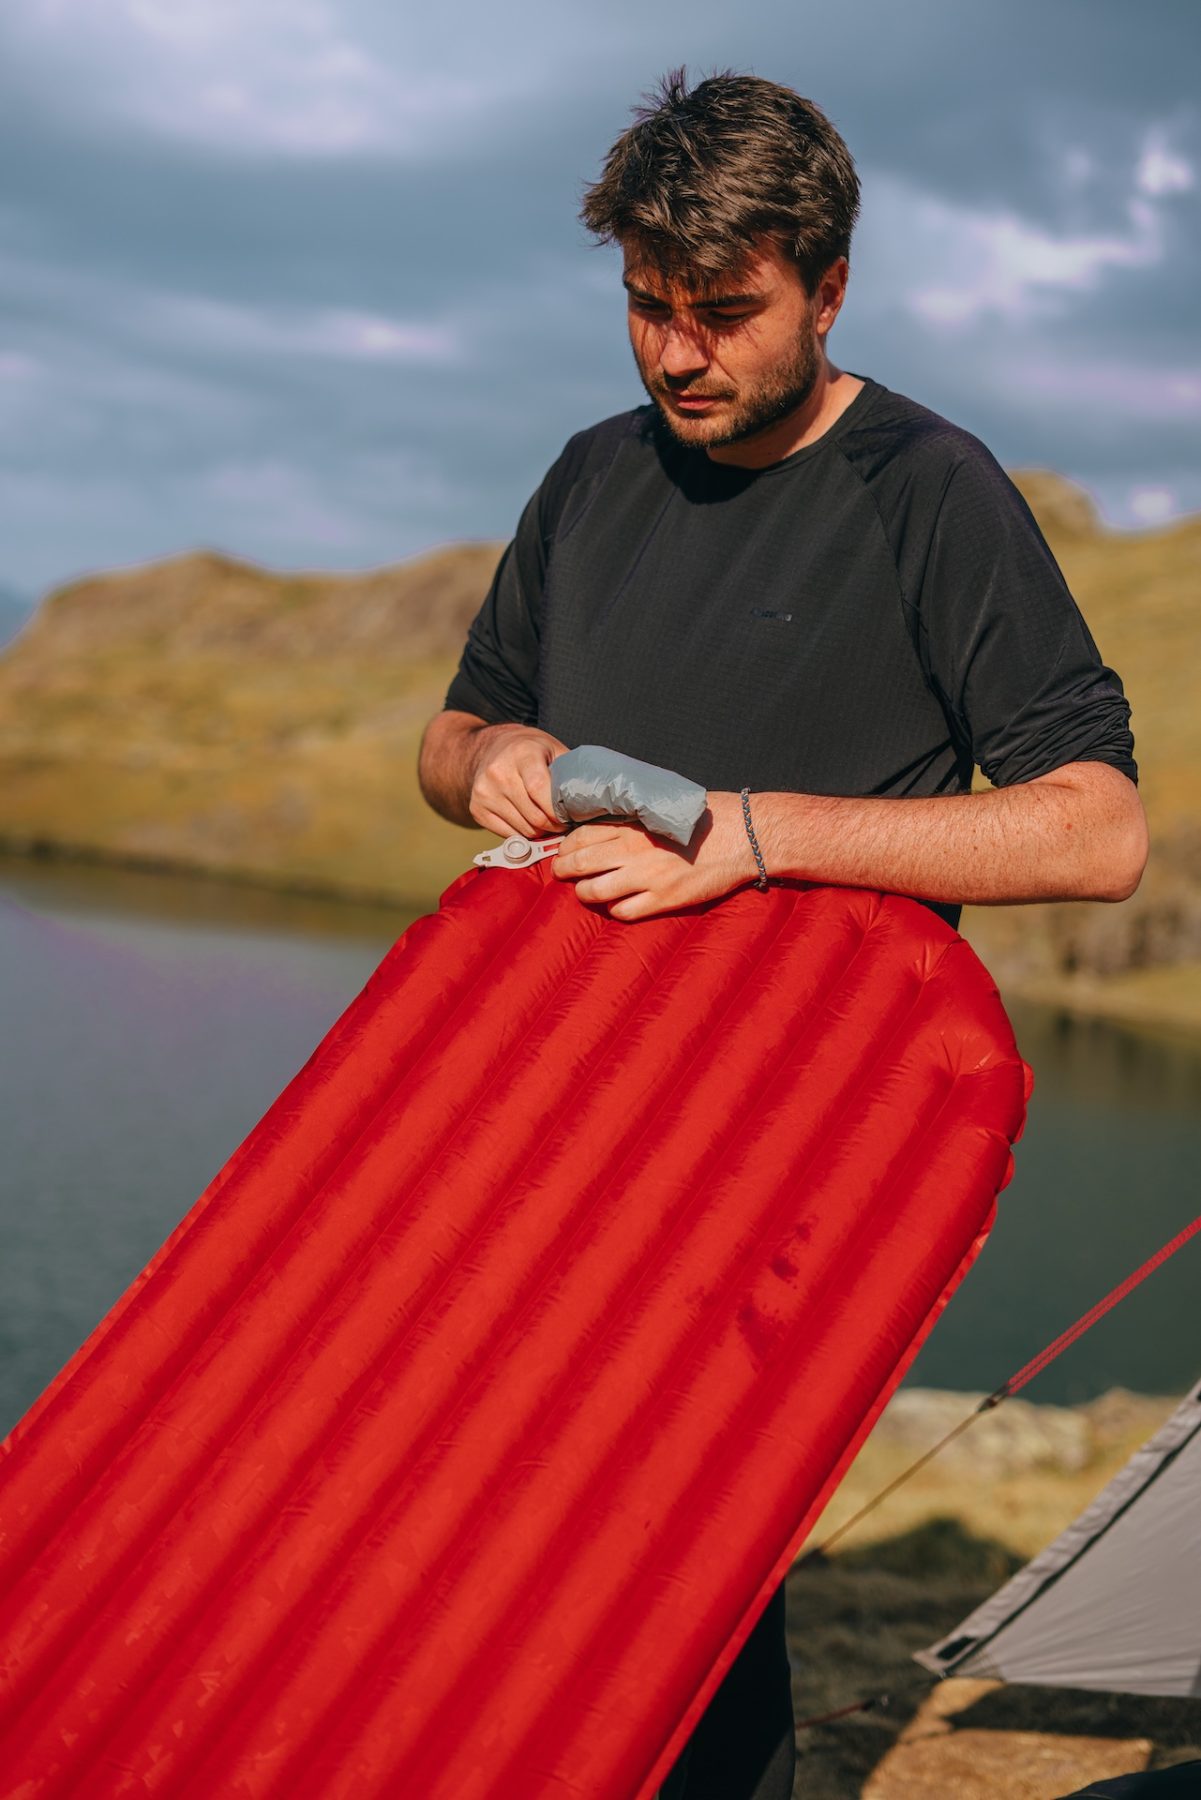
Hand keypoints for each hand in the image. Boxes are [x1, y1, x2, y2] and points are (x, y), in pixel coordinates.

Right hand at [468, 723, 568, 837]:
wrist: (489, 749)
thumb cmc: (527, 750)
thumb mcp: (552, 748)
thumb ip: (569, 770)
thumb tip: (592, 796)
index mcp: (521, 753)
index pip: (540, 789)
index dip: (558, 810)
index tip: (569, 816)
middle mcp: (498, 772)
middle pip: (533, 815)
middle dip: (554, 825)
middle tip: (563, 824)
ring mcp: (484, 792)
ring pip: (522, 829)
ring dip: (540, 832)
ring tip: (548, 822)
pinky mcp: (477, 809)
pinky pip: (508, 835)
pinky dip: (523, 834)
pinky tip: (530, 823)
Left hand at [551, 792, 757, 919]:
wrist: (741, 835)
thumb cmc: (705, 817)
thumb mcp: (662, 808)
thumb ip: (634, 816)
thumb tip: (607, 824)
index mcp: (632, 824)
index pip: (581, 836)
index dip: (566, 846)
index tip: (564, 851)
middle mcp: (633, 850)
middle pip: (579, 865)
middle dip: (564, 871)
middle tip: (562, 874)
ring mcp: (647, 877)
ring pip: (595, 892)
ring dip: (584, 894)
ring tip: (585, 892)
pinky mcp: (664, 898)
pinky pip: (625, 912)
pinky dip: (616, 910)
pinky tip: (619, 904)